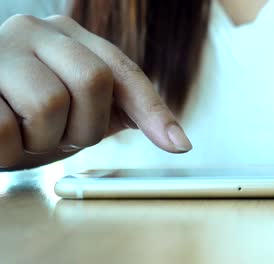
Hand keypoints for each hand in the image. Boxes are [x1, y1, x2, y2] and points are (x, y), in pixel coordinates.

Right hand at [0, 15, 191, 167]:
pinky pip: (2, 126)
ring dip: (41, 140)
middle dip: (84, 127)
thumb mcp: (77, 109)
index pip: (123, 72)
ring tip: (25, 134)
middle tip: (60, 137)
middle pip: (92, 81)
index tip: (179, 144)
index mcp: (70, 37)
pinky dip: (7, 147)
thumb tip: (176, 139)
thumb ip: (119, 110)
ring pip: (48, 104)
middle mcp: (36, 31)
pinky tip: (2, 138)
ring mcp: (0, 49)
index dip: (153, 111)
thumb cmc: (26, 112)